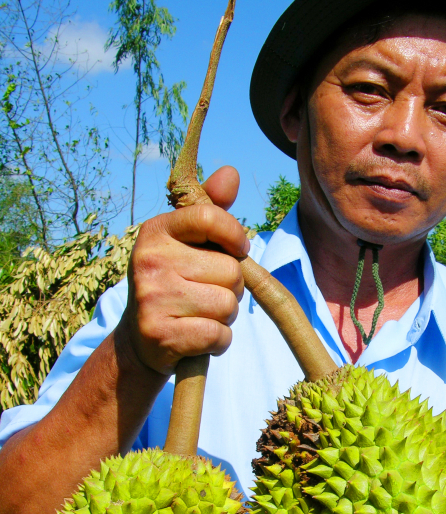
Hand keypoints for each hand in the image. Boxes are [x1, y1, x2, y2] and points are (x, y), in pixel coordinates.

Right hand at [119, 166, 249, 374]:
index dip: (235, 236)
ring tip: (201, 315)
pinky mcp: (160, 334)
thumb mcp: (187, 245)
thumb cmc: (175, 285)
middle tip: (207, 295)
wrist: (140, 341)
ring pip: (228, 304)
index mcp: (156, 231)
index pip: (209, 217)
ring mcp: (152, 298)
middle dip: (232, 288)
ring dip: (226, 316)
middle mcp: (149, 260)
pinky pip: (219, 335)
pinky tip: (197, 337)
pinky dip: (218, 341)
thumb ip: (212, 212)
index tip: (238, 250)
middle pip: (231, 271)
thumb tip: (232, 173)